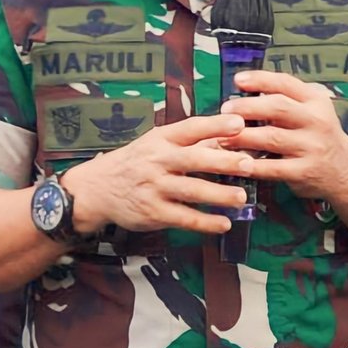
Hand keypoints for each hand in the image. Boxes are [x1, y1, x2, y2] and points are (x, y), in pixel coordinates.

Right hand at [61, 115, 250, 235]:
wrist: (98, 188)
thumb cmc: (136, 162)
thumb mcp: (157, 143)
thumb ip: (190, 141)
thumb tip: (229, 135)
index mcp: (161, 139)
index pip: (191, 128)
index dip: (216, 126)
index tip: (240, 124)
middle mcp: (158, 161)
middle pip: (194, 160)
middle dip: (223, 162)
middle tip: (248, 164)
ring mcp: (155, 188)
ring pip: (191, 191)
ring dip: (219, 196)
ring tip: (242, 198)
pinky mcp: (153, 212)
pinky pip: (184, 218)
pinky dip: (205, 222)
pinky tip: (224, 224)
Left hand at [223, 70, 347, 200]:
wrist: (347, 172)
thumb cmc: (319, 136)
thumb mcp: (313, 111)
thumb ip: (288, 100)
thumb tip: (246, 89)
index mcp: (316, 101)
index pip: (286, 83)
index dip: (260, 79)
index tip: (237, 80)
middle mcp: (316, 121)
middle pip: (277, 108)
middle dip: (247, 107)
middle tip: (225, 110)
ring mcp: (311, 147)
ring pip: (271, 137)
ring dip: (242, 136)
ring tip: (221, 137)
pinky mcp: (304, 171)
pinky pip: (273, 168)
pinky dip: (252, 165)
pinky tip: (236, 163)